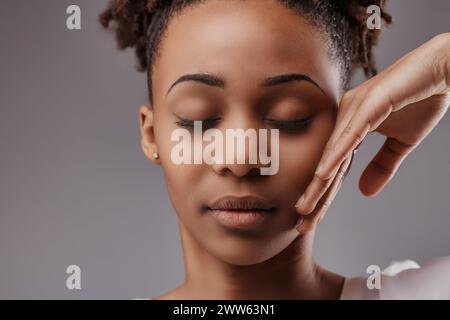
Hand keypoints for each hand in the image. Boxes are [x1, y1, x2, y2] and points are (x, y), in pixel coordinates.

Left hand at [295, 33, 449, 219]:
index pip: (334, 169)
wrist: (442, 71)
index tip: (311, 219)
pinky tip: (321, 176)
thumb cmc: (420, 101)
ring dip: (318, 183)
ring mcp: (354, 110)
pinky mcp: (369, 103)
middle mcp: (344, 119)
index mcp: (349, 128)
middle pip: (327, 164)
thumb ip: (382, 166)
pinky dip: (335, 156)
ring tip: (304, 208)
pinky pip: (349, 135)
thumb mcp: (400, 144)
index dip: (322, 196)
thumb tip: (363, 193)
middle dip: (314, 196)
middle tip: (300, 224)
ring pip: (332, 154)